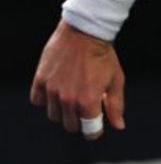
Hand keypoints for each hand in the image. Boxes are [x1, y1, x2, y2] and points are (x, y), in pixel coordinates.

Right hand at [30, 19, 125, 139]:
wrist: (84, 32)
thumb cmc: (103, 56)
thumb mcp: (116, 81)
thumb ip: (115, 106)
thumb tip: (118, 126)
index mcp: (89, 101)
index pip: (89, 132)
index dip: (95, 131)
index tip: (96, 126)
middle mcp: (68, 99)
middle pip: (70, 125)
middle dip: (80, 120)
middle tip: (85, 105)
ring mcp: (52, 90)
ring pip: (54, 116)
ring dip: (63, 110)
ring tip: (72, 95)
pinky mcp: (40, 80)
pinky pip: (38, 101)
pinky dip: (46, 99)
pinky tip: (57, 89)